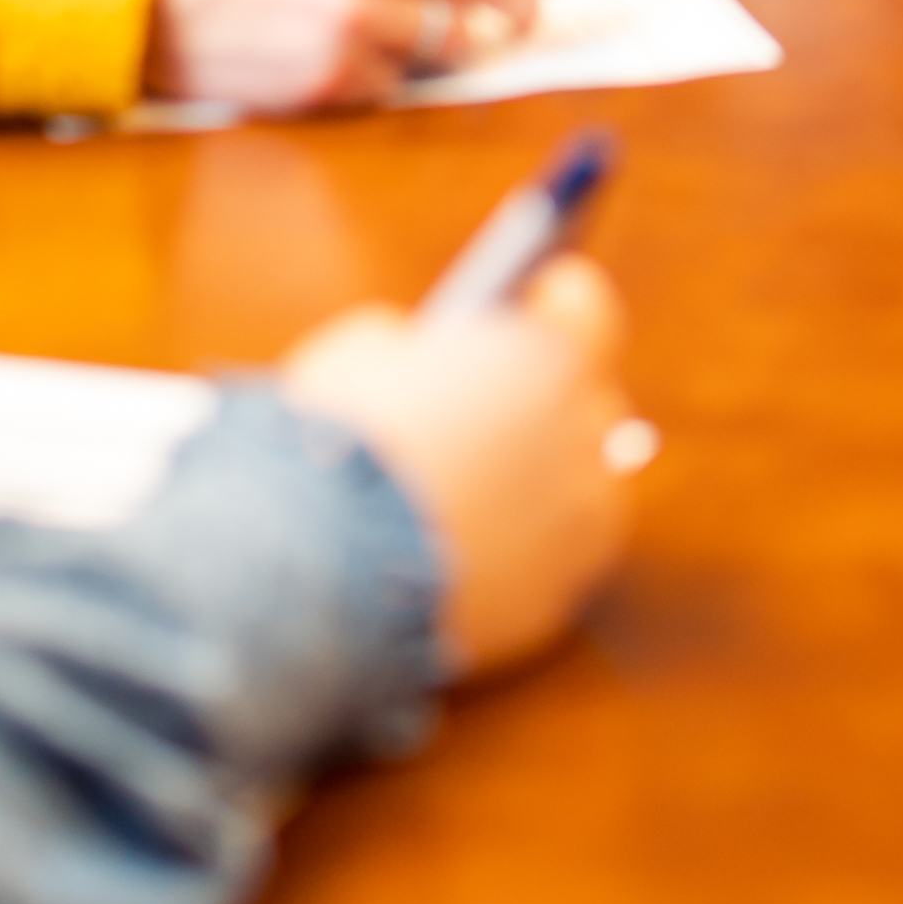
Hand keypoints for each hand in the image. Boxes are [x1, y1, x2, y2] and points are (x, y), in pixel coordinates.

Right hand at [281, 253, 637, 677]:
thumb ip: (404, 344)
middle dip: (548, 402)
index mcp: (542, 360)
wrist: (314, 573)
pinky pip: (553, 568)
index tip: (542, 300)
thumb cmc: (330, 448)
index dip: (557, 304)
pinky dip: (524, 558)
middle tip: (501, 406)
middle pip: (588, 406)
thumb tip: (413, 357)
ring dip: (547, 485)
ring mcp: (572, 529)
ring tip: (494, 488)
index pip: (586, 311)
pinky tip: (477, 554)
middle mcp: (579, 439)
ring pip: (583, 495)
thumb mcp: (354, 355)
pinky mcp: (550, 604)